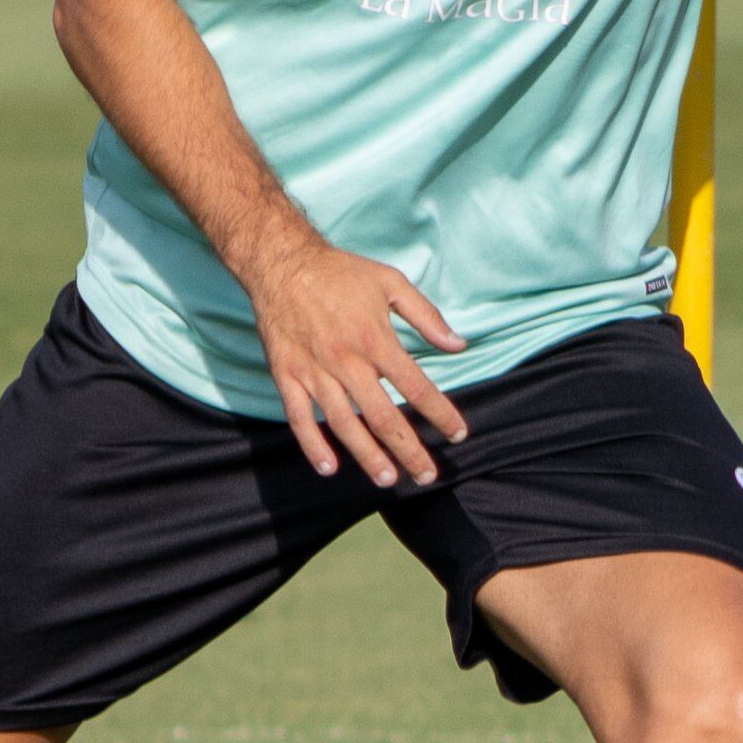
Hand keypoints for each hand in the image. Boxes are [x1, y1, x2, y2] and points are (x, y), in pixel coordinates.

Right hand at [239, 238, 468, 487]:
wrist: (282, 263)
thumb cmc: (341, 272)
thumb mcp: (391, 282)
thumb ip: (426, 316)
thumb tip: (459, 345)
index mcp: (375, 339)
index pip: (416, 386)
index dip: (440, 413)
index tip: (458, 433)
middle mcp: (346, 361)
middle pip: (383, 416)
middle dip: (408, 449)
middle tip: (426, 475)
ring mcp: (314, 371)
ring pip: (344, 424)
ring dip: (367, 455)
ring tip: (387, 479)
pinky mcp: (287, 375)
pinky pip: (299, 417)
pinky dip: (313, 444)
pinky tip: (329, 466)